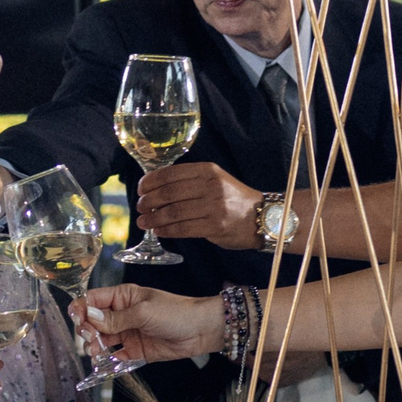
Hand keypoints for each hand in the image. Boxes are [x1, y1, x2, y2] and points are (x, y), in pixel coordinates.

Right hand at [70, 284, 226, 363]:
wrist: (200, 330)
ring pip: (101, 339)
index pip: (92, 299)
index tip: (78, 319)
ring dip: (94, 346)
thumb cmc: (176, 312)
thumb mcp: (144, 312)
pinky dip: (107, 361)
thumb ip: (116, 318)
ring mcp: (127, 333)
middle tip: (91, 338)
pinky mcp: (135, 350)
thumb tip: (90, 316)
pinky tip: (103, 363)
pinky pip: (115, 356)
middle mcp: (121, 314)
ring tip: (96, 352)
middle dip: (86, 330)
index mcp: (122, 297)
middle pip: (92, 321)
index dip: (81, 309)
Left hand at [134, 162, 264, 248]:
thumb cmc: (233, 199)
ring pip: (173, 212)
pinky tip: (159, 231)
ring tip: (143, 221)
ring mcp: (214, 207)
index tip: (140, 189)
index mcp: (208, 170)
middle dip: (148, 201)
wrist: (262, 217)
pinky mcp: (215, 226)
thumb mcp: (215, 180)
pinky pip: (183, 228)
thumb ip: (190, 180)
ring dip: (153, 218)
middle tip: (139, 207)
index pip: (170, 173)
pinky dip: (167, 230)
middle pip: (169, 193)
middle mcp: (211, 186)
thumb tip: (155, 189)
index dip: (150, 182)